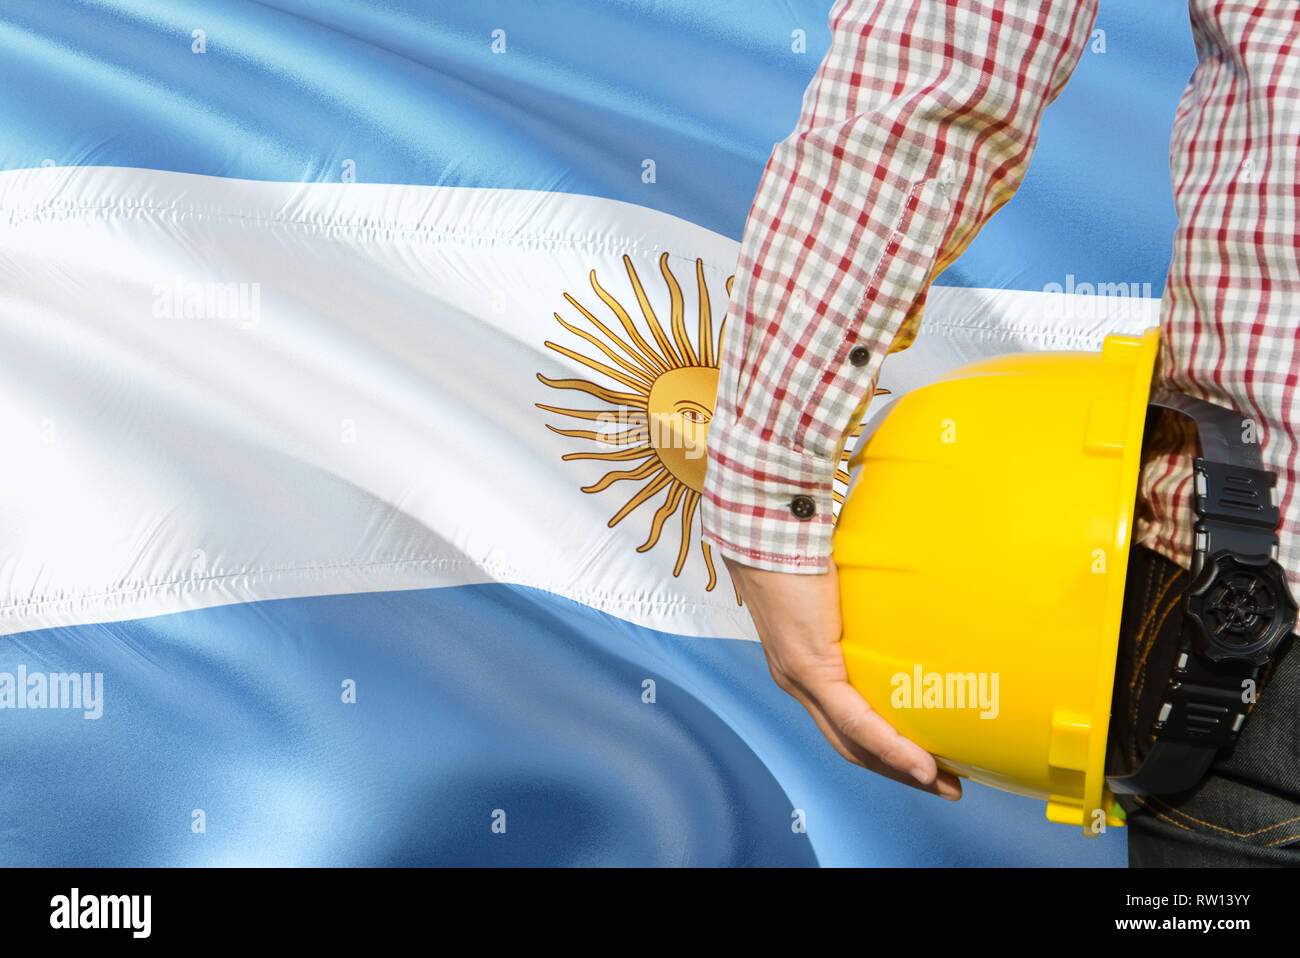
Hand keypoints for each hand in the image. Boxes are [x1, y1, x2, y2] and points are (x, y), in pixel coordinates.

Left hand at [725, 556, 961, 800]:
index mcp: (804, 667)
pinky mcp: (810, 667)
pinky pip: (854, 719)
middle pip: (850, 745)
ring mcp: (801, 678)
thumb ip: (863, 604)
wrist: (769, 530)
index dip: (882, 748)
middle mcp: (799, 682)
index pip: (844, 724)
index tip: (922, 760)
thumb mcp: (839, 588)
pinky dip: (889, 746)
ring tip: (941, 783)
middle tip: (943, 784)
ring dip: (900, 770)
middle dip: (897, 771)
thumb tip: (906, 592)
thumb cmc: (801, 548)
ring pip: (853, 743)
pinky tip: (920, 764)